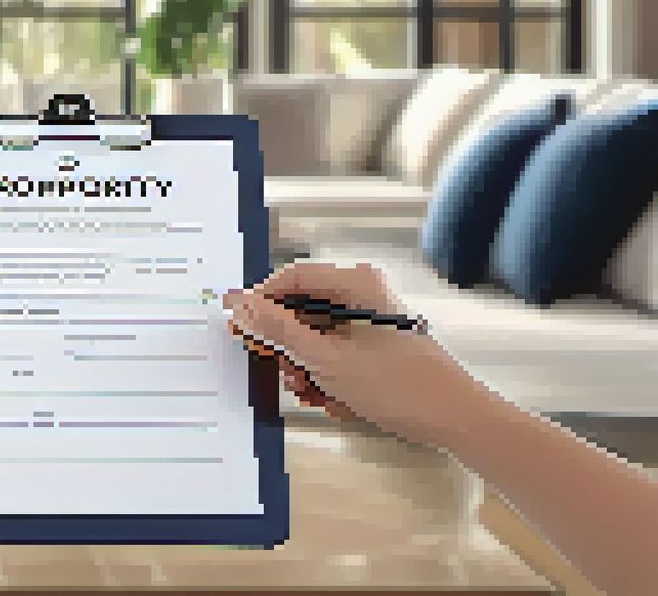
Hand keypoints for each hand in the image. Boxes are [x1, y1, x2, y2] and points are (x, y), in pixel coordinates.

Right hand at [223, 262, 493, 447]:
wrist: (456, 419)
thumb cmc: (402, 387)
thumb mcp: (326, 360)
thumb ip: (279, 330)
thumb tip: (242, 306)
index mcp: (355, 285)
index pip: (291, 278)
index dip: (261, 303)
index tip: (242, 328)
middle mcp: (364, 296)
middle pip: (303, 310)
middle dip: (290, 348)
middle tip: (287, 373)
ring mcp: (371, 321)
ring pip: (317, 337)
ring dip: (308, 369)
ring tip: (316, 394)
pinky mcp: (377, 345)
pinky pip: (337, 353)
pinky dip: (329, 377)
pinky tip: (337, 399)